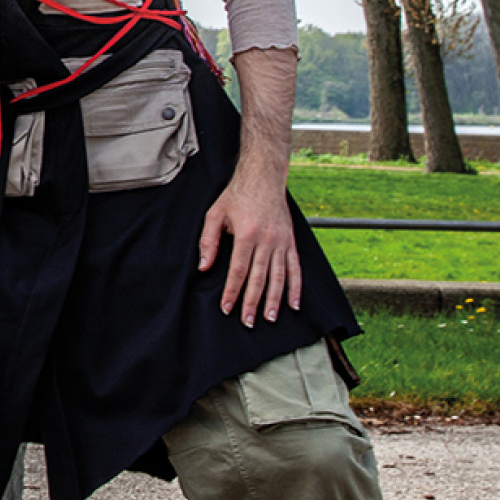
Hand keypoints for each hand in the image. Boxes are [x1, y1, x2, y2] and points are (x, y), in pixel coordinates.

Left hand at [198, 165, 301, 326]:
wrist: (264, 177)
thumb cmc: (236, 196)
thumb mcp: (215, 214)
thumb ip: (208, 241)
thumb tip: (204, 266)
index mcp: (247, 233)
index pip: (238, 270)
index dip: (232, 291)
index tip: (226, 308)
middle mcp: (267, 240)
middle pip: (259, 277)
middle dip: (252, 302)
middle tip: (248, 321)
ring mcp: (282, 241)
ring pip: (279, 276)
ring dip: (275, 299)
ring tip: (270, 318)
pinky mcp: (291, 241)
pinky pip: (295, 268)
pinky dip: (296, 287)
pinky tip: (294, 304)